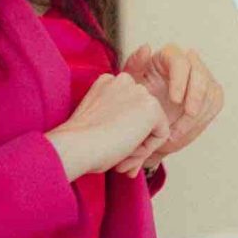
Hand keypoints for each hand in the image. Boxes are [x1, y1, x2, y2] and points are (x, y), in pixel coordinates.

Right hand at [48, 72, 167, 179]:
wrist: (75, 146)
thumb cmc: (80, 141)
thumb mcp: (98, 122)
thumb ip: (118, 121)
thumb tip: (135, 138)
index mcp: (107, 83)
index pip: (129, 110)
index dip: (120, 133)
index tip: (106, 145)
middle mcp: (124, 81)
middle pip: (142, 117)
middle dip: (133, 141)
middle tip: (116, 157)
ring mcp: (139, 92)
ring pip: (153, 127)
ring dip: (138, 147)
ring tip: (119, 155)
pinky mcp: (151, 107)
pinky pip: (162, 135)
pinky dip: (147, 150)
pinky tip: (128, 150)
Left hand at [120, 44, 223, 173]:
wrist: (145, 126)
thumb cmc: (134, 104)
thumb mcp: (128, 85)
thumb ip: (134, 65)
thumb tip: (147, 47)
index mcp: (166, 57)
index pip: (179, 61)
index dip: (181, 80)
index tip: (176, 100)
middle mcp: (187, 64)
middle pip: (199, 73)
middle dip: (196, 95)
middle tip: (189, 114)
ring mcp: (201, 78)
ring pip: (209, 90)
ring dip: (197, 113)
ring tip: (176, 131)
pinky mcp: (211, 93)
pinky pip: (214, 103)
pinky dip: (202, 119)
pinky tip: (184, 130)